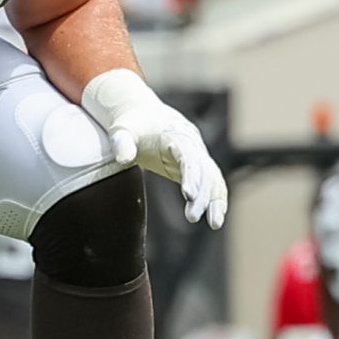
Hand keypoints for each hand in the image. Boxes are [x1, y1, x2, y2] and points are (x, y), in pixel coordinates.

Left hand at [79, 69, 226, 226]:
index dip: (191, 175)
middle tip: (192, 217)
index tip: (189, 195)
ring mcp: (197, 154)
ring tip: (215, 224)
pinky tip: (216, 218)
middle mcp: (191, 144)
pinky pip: (211, 182)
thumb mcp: (122, 129)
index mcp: (175, 134)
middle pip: (202, 170)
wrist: (145, 114)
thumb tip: (123, 160)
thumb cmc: (132, 124)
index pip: (187, 156)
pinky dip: (217, 198)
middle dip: (201, 194)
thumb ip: (121, 142)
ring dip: (216, 200)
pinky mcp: (196, 165)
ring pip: (212, 177)